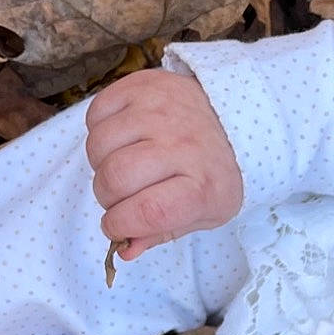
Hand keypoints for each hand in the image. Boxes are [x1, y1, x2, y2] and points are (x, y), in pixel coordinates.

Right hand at [85, 69, 245, 260]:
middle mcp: (183, 144)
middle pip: (115, 178)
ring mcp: (161, 110)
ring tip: (123, 164)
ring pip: (99, 146)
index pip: (147, 211)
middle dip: (107, 197)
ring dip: (101, 164)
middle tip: (121, 196)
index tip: (116, 227)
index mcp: (204, 184)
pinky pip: (96, 113)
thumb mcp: (204, 212)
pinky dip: (99, 131)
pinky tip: (123, 138)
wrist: (237, 118)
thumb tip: (123, 249)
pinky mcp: (143, 85)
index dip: (120, 225)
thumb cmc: (217, 172)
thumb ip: (162, 232)